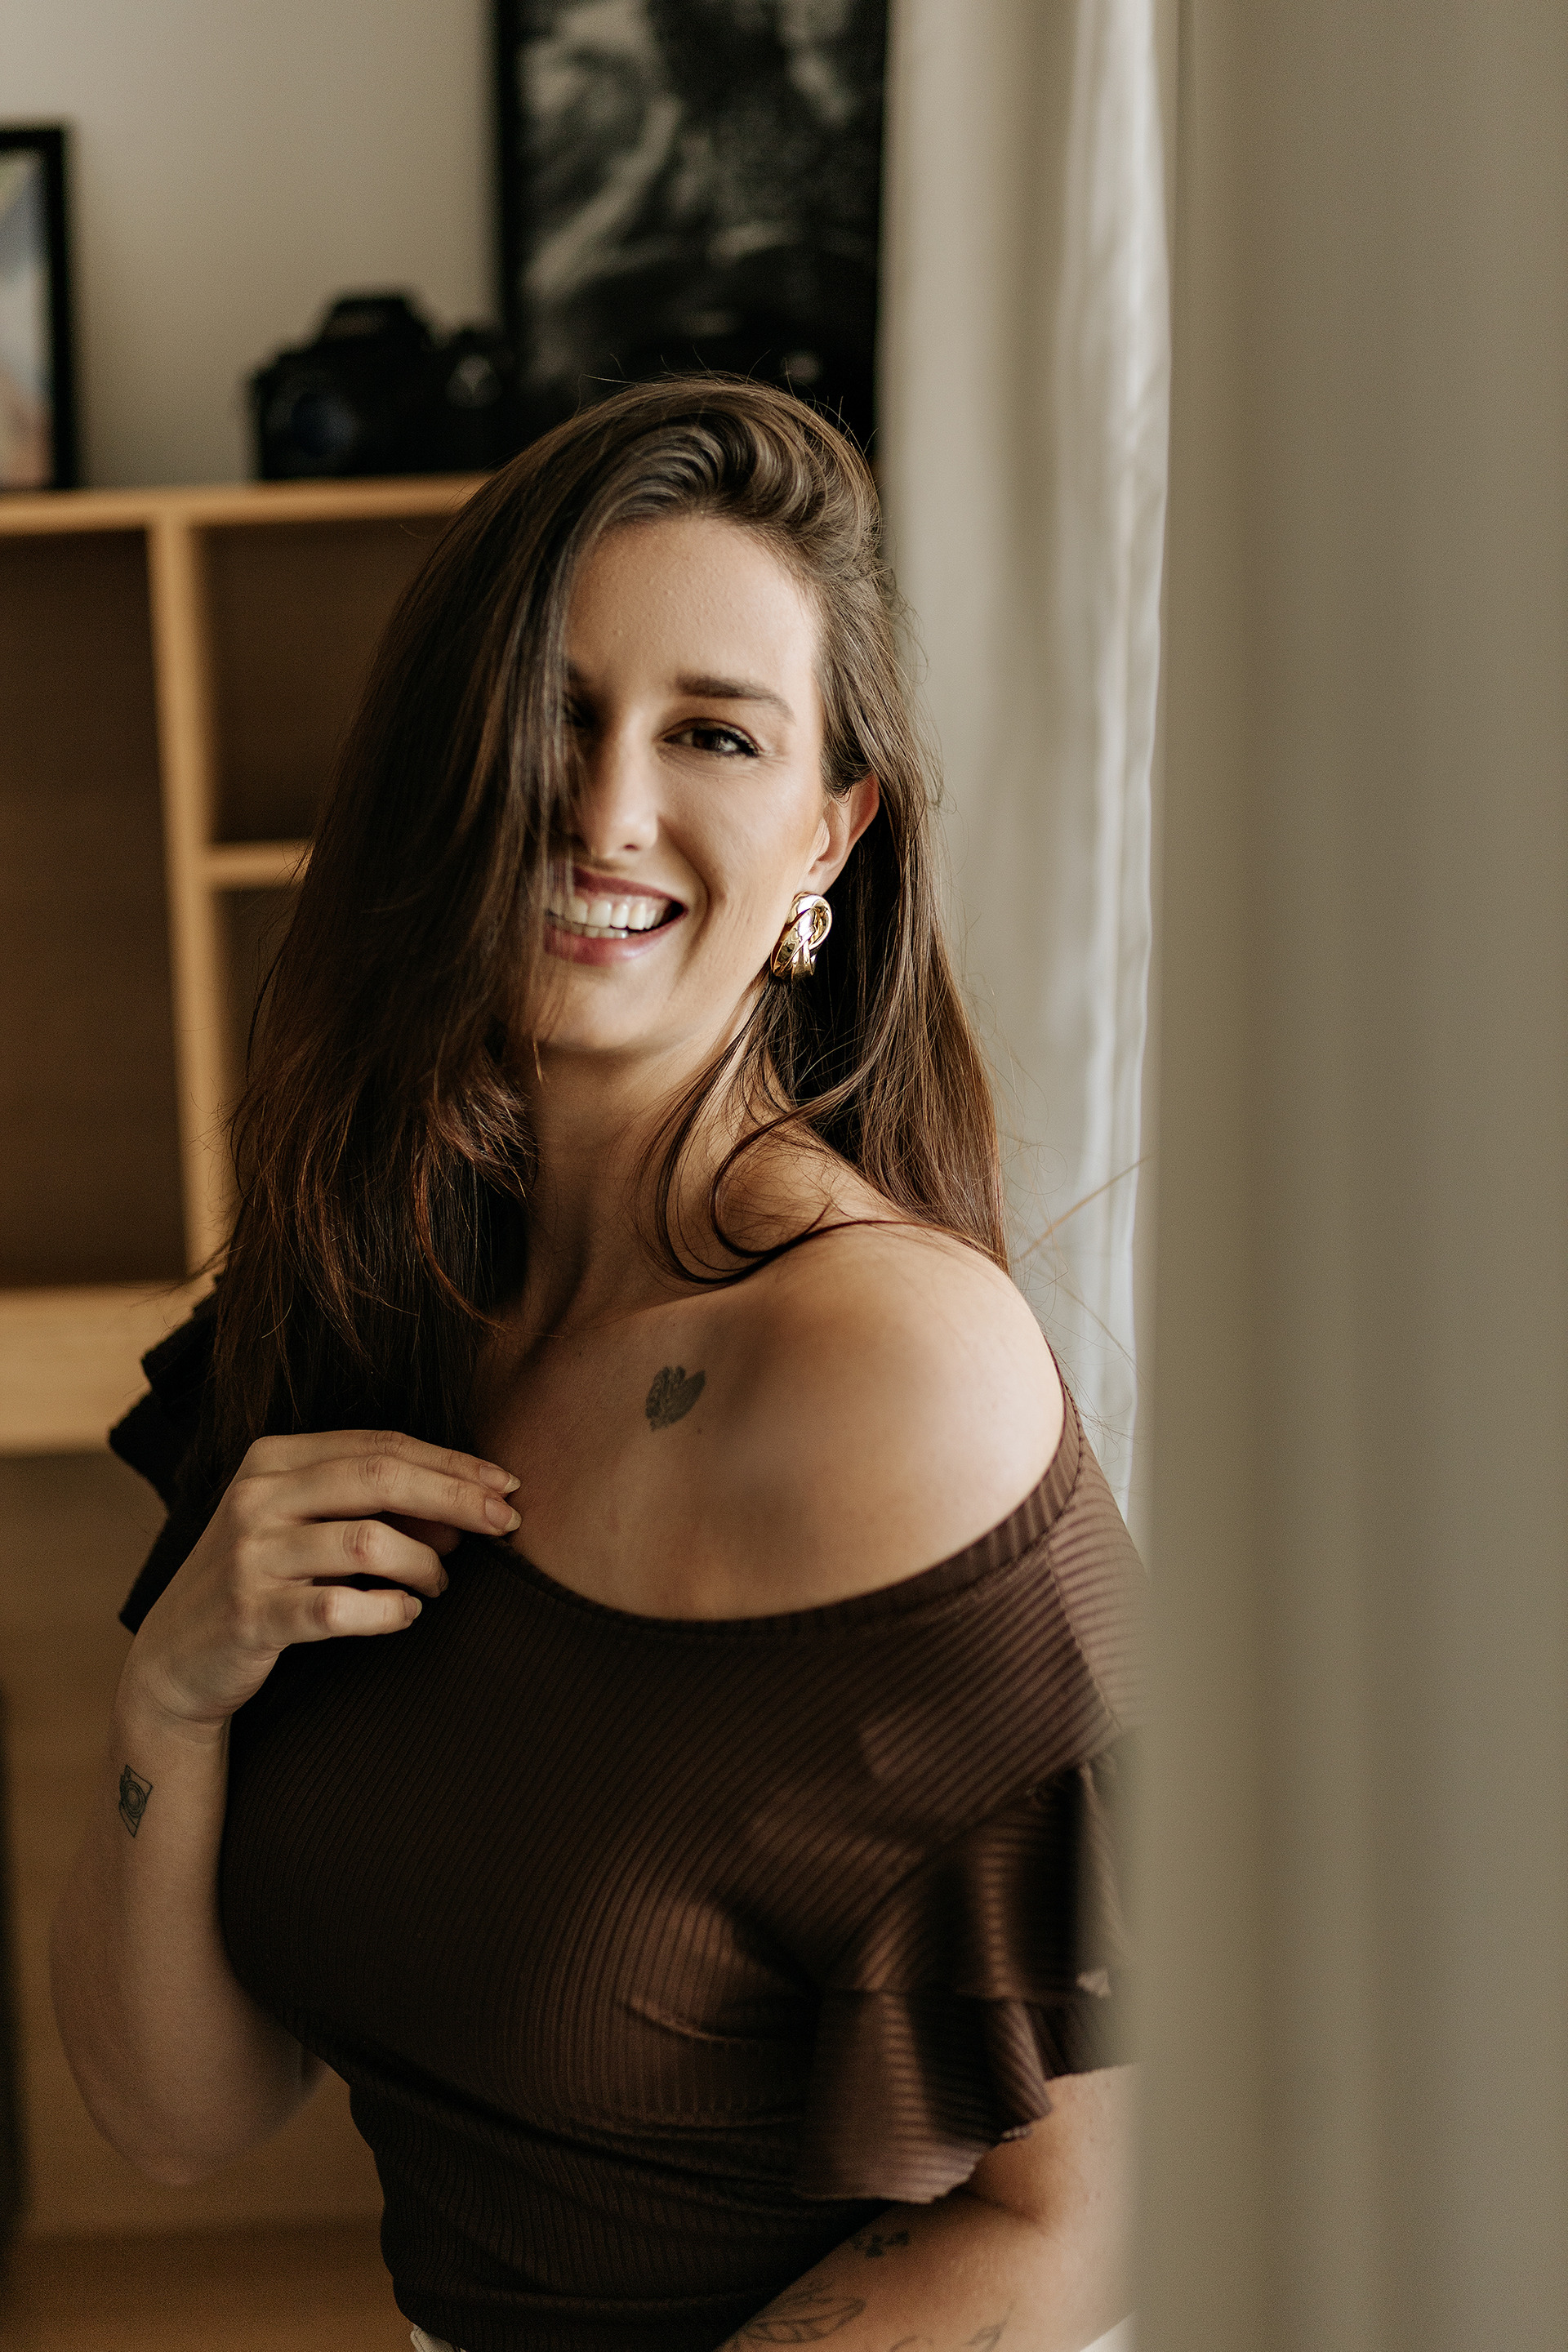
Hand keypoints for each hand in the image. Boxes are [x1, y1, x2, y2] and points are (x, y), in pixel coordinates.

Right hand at [123, 1431, 519, 1733]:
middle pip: (379, 1478)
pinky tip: (405, 1613)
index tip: (506, 1482)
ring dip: (424, 1563)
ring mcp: (249, 1557)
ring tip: (440, 1583)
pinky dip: (388, 1611)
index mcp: (272, 1459)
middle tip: (506, 1522)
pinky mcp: (250, 1616)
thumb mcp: (305, 1526)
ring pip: (366, 1542)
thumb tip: (469, 1509)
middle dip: (456, 1497)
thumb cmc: (262, 1580)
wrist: (175, 1659)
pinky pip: (339, 1610)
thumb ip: (373, 1507)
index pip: (380, 1446)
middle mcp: (256, 1497)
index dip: (451, 1463)